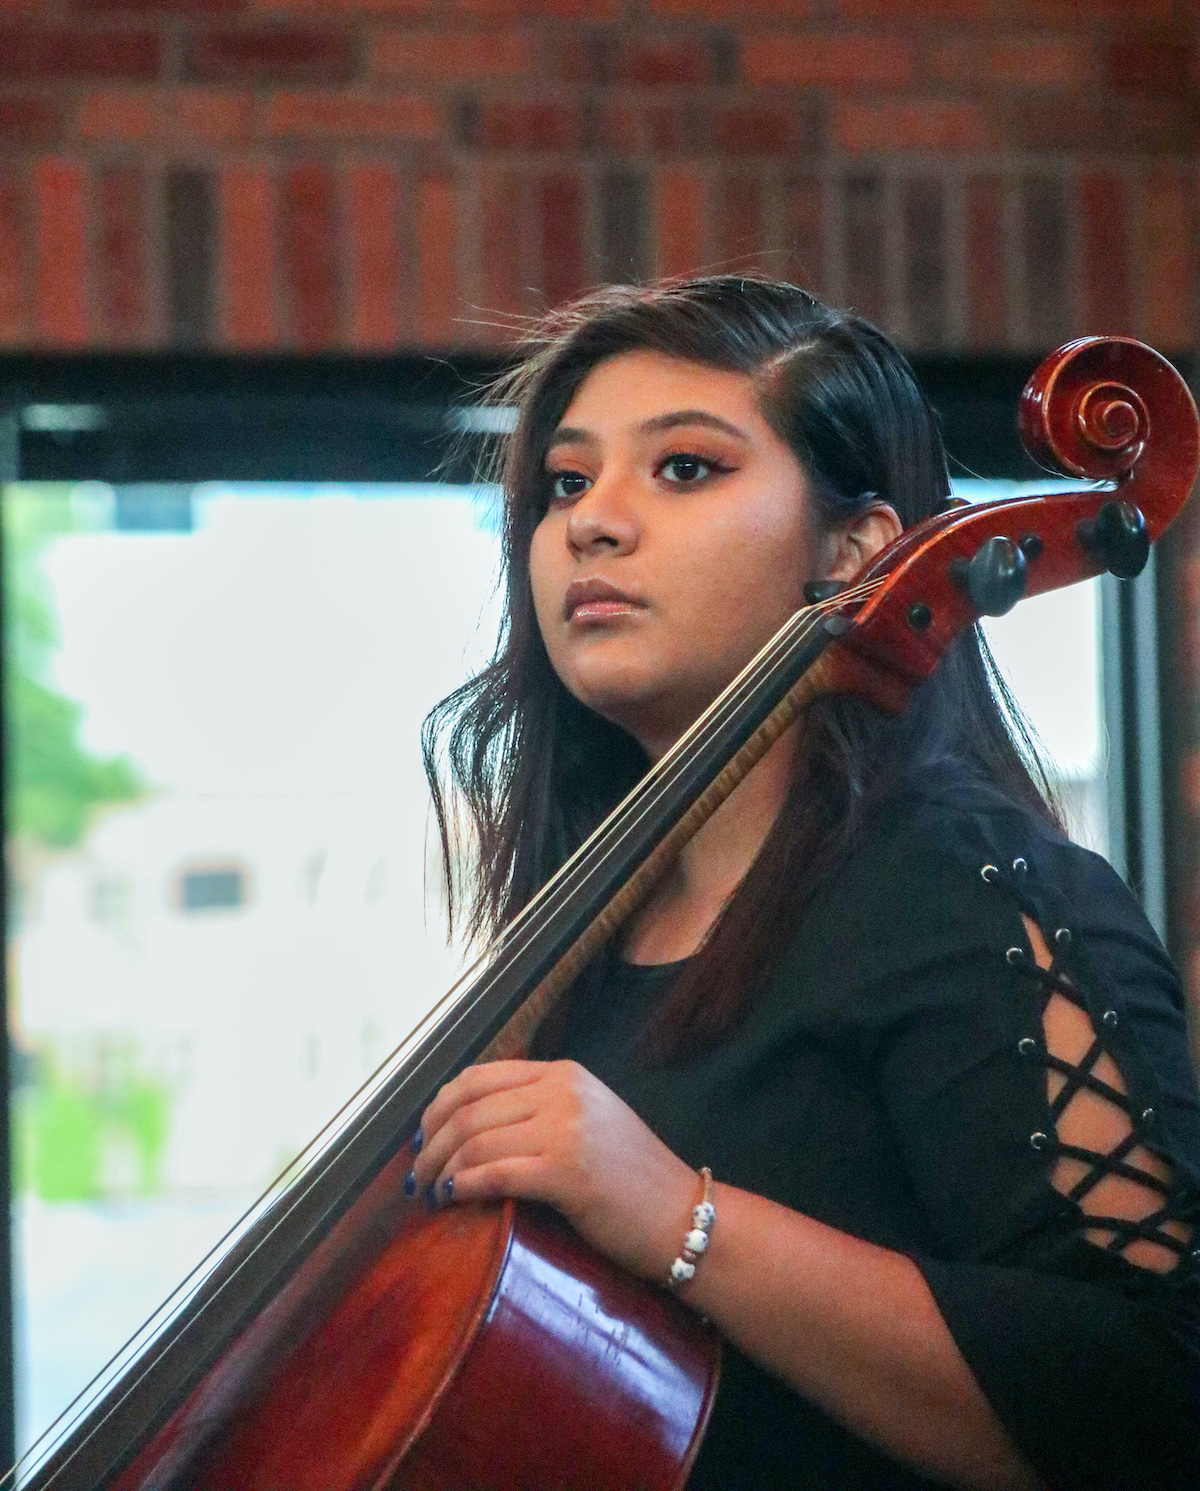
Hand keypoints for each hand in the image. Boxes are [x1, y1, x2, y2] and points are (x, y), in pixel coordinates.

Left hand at [406, 1059, 698, 1281]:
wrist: (682, 1216)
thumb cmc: (631, 1181)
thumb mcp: (588, 1120)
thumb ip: (539, 1111)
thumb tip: (467, 1128)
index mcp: (564, 1074)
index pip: (479, 1077)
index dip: (438, 1107)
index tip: (421, 1137)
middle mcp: (564, 1091)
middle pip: (469, 1109)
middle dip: (430, 1144)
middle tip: (416, 1175)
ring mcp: (567, 1129)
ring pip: (475, 1140)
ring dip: (440, 1170)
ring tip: (430, 1193)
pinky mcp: (568, 1172)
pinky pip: (494, 1173)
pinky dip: (462, 1186)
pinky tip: (450, 1199)